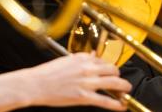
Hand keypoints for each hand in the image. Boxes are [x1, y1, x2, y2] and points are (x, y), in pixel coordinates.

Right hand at [0, 52, 131, 111]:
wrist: (35, 84)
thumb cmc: (46, 74)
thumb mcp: (65, 61)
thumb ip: (81, 59)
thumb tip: (93, 56)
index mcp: (82, 58)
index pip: (102, 60)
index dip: (106, 67)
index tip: (109, 71)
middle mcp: (87, 68)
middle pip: (112, 69)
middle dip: (118, 75)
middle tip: (121, 80)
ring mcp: (87, 83)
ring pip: (114, 82)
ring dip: (123, 86)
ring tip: (127, 90)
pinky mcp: (83, 97)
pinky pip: (105, 100)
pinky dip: (116, 104)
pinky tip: (122, 105)